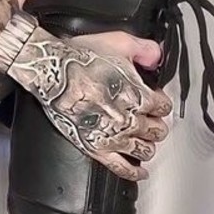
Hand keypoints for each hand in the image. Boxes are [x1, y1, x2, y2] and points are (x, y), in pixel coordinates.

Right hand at [6, 25, 172, 180]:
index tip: (155, 101)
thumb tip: (156, 57)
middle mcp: (129, 120)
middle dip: (156, 124)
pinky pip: (122, 168)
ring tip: (144, 141)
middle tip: (151, 120)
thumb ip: (145, 49)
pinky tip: (139, 171)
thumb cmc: (78, 58)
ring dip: (148, 145)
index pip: (164, 108)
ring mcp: (113, 137)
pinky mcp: (95, 148)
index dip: (160, 102)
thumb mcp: (118, 42)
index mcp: (138, 96)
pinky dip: (134, 172)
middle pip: (157, 131)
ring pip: (145, 150)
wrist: (49, 72)